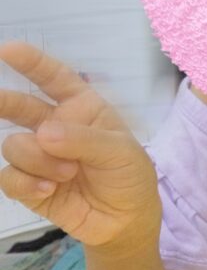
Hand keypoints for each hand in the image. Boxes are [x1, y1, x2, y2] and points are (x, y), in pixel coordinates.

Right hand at [0, 42, 160, 248]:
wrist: (126, 220)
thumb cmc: (129, 175)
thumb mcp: (121, 152)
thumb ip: (84, 140)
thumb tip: (43, 133)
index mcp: (82, 108)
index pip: (55, 78)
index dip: (32, 62)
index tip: (8, 49)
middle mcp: (55, 126)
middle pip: (19, 106)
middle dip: (3, 100)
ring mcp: (39, 156)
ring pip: (15, 145)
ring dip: (39, 160)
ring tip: (68, 174)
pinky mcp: (28, 185)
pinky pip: (9, 177)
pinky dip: (27, 183)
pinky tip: (49, 190)